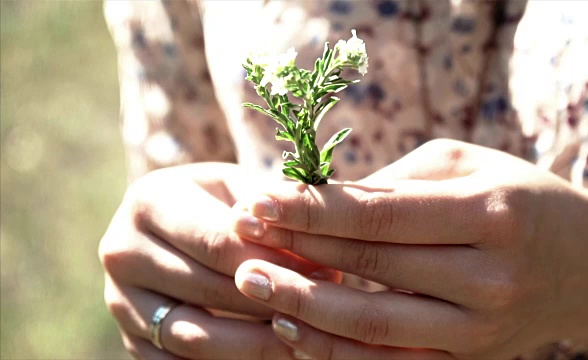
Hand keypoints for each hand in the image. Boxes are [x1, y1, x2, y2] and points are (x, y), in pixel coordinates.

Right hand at [99, 163, 338, 358]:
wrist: (176, 223)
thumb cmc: (219, 200)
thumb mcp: (240, 185)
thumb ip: (270, 205)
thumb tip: (307, 241)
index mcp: (149, 201)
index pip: (217, 242)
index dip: (274, 261)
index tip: (324, 273)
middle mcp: (122, 250)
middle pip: (206, 289)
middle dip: (271, 301)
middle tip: (320, 310)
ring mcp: (120, 300)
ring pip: (192, 336)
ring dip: (253, 344)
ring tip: (301, 340)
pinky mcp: (130, 338)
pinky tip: (268, 355)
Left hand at [231, 139, 587, 358]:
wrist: (583, 264)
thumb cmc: (514, 197)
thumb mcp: (461, 168)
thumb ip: (391, 186)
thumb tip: (315, 204)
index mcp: (489, 215)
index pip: (379, 216)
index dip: (311, 210)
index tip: (257, 200)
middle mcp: (489, 278)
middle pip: (369, 269)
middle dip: (296, 251)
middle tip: (239, 236)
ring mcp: (480, 331)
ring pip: (372, 328)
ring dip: (303, 305)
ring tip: (251, 282)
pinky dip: (335, 347)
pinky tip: (293, 323)